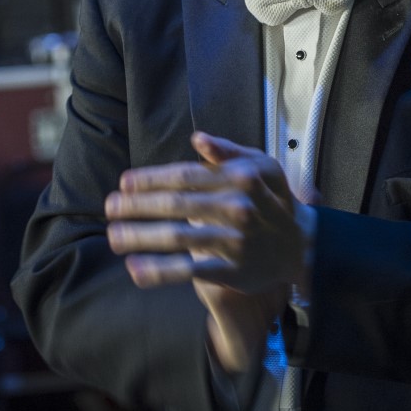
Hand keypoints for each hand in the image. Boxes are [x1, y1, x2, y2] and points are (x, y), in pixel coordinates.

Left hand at [105, 131, 310, 290]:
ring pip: (178, 237)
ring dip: (140, 236)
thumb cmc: (274, 200)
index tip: (124, 183)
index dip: (151, 179)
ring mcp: (233, 240)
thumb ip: (228, 152)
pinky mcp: (231, 270)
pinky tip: (136, 269)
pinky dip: (161, 271)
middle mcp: (235, 207)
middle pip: (175, 205)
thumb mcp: (262, 166)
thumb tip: (198, 139)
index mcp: (238, 178)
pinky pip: (191, 270)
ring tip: (114, 236)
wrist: (301, 245)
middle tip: (109, 207)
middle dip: (137, 206)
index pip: (185, 177)